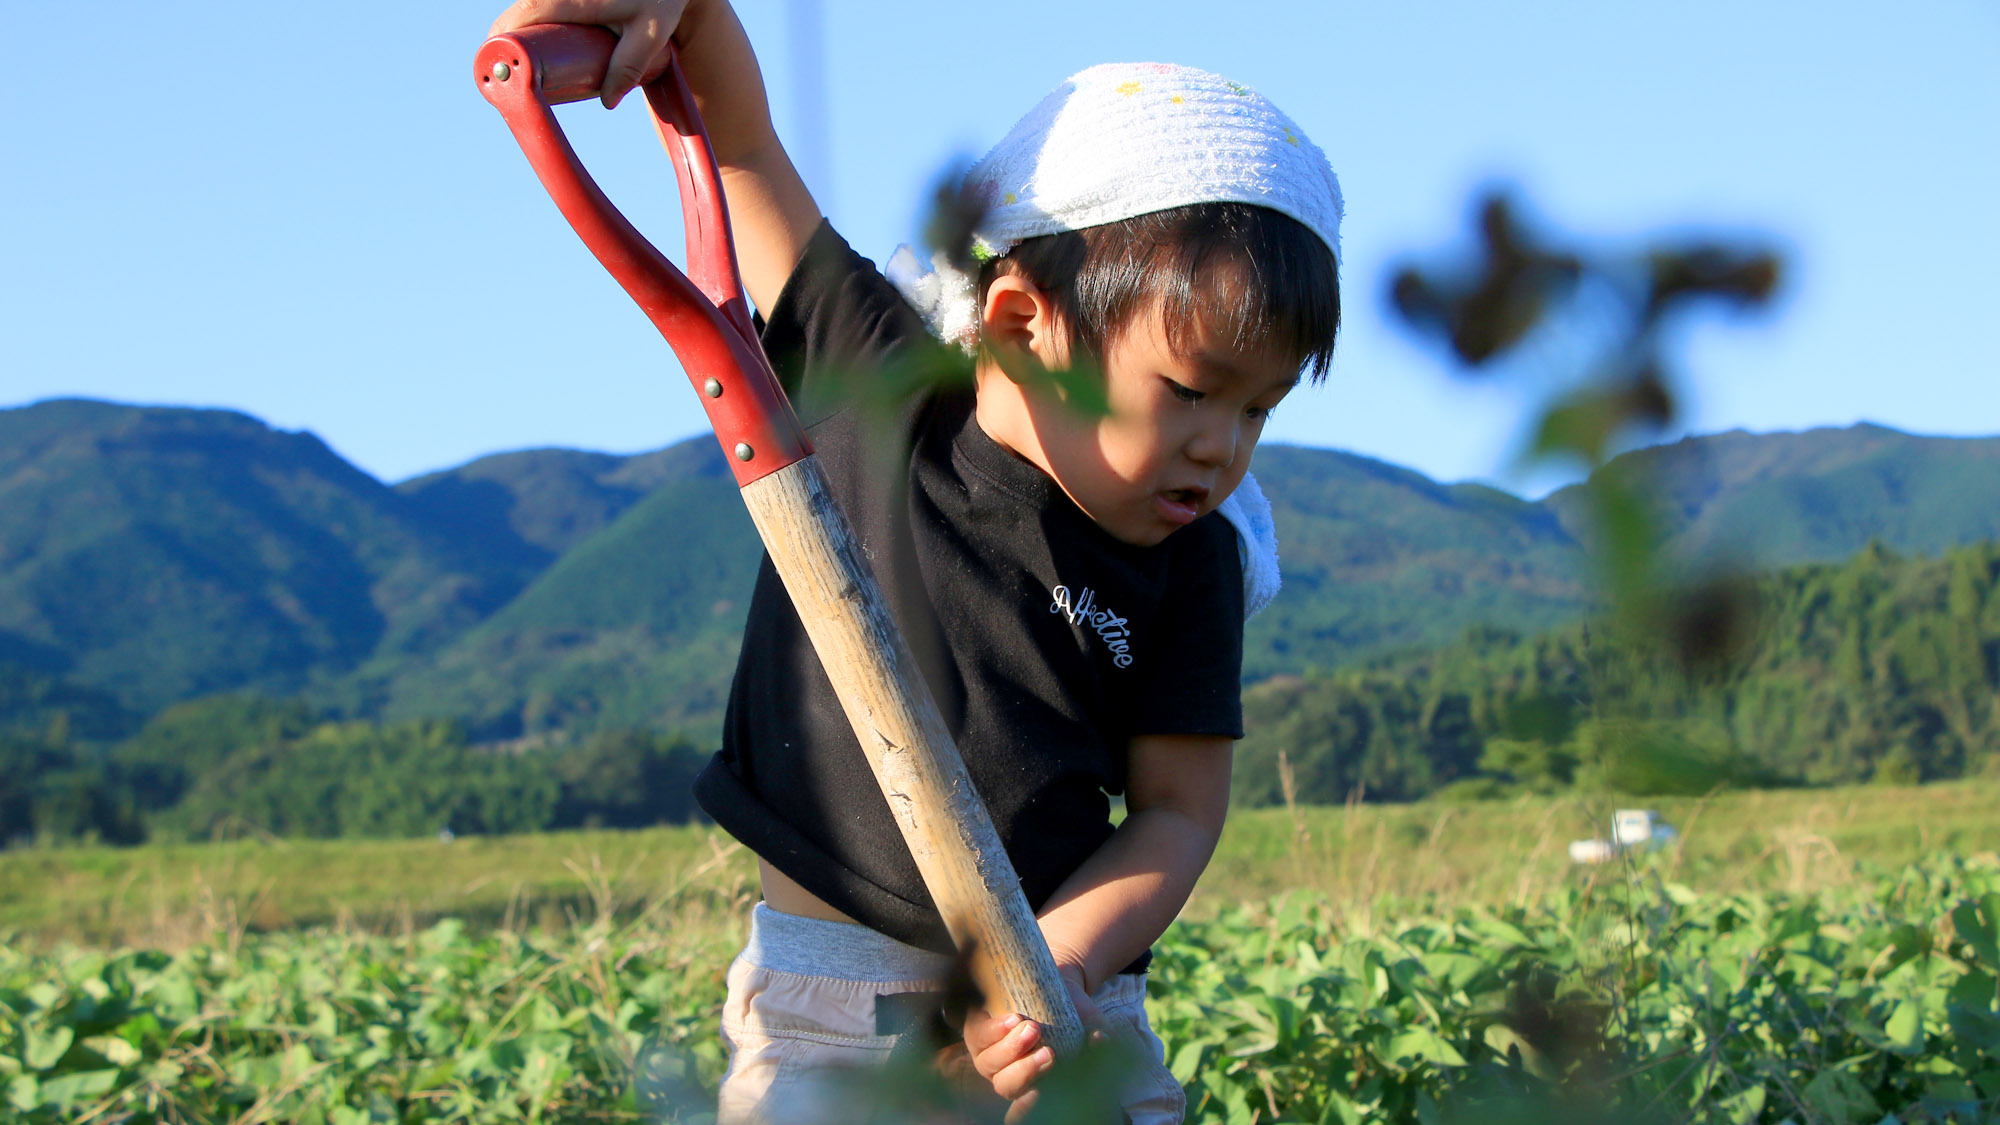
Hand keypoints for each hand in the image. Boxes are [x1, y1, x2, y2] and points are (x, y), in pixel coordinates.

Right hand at [488, 0, 694, 107]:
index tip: (497, 59)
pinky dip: (532, 21)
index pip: (528, 12)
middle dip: (508, 37)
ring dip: (520, 30)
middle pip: (521, 10)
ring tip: (517, 59)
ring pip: (530, 7)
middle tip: (506, 68)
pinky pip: (541, 5)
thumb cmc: (660, 2)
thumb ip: (628, 67)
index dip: (505, 35)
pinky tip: (525, 40)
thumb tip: (608, 101)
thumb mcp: (649, 35)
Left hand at [962, 966, 1105, 1118]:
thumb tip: (1100, 1040)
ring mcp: (988, 1054)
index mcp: (1034, 1086)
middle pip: (1006, 1087)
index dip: (1026, 1110)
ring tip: (1032, 1028)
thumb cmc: (1076, 1017)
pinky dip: (994, 1030)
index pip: (1022, 1111)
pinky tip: (1012, 1019)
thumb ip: (1099, 1041)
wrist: (1057, 984)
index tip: (1039, 1095)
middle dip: (1027, 1072)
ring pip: (989, 1064)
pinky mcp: (976, 1029)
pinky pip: (977, 1035)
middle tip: (1050, 1052)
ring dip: (1010, 1049)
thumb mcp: (1093, 1029)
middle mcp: (1007, 1075)